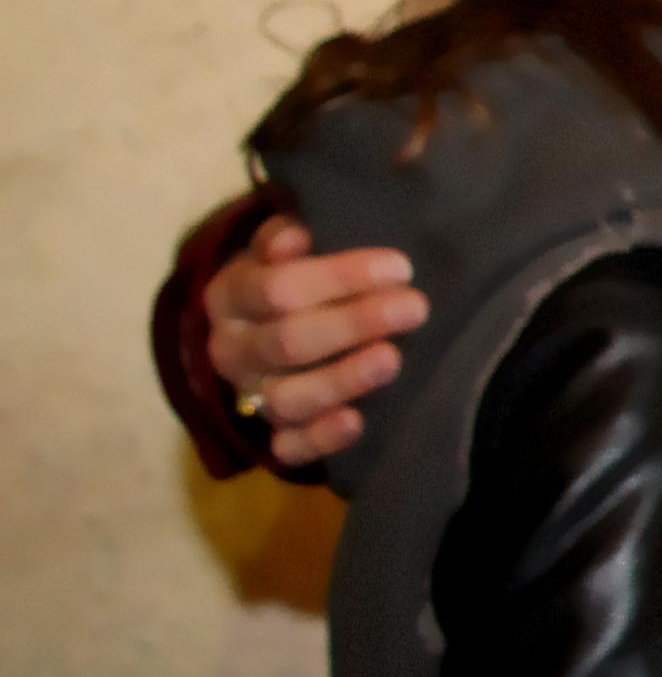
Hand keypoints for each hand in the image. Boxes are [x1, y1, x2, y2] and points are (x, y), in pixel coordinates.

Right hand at [213, 216, 425, 467]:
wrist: (275, 324)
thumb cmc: (302, 273)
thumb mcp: (293, 241)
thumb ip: (295, 228)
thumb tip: (298, 233)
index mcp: (231, 294)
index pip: (277, 288)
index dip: (339, 277)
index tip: (400, 266)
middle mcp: (232, 349)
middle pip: (287, 343)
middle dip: (354, 324)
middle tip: (415, 307)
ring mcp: (252, 397)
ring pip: (288, 399)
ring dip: (342, 380)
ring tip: (392, 359)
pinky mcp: (277, 436)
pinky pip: (290, 448)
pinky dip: (321, 440)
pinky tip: (357, 422)